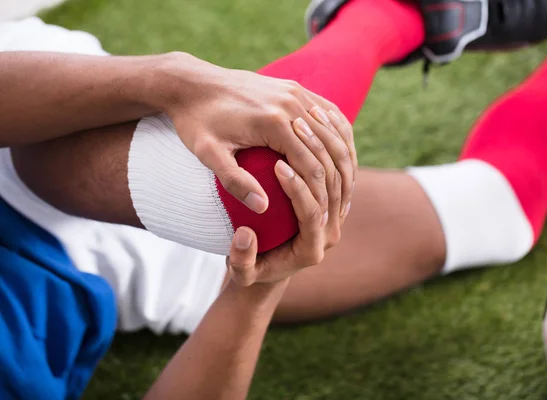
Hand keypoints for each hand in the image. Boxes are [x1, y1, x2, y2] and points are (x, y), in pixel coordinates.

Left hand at [154, 52, 356, 215]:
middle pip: (330, 147)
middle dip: (339, 179)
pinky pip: (329, 112)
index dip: (321, 194)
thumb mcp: (208, 154)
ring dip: (346, 158)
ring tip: (348, 186)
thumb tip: (263, 207)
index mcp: (273, 122)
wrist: (193, 83)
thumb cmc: (196, 122)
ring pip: (336, 129)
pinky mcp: (294, 88)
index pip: (311, 164)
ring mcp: (295, 92)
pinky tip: (342, 155)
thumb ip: (235, 182)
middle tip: (343, 207)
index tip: (325, 217)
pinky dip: (340, 135)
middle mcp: (291, 102)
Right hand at [226, 109, 350, 285]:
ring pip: (342, 178)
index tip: (278, 166)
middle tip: (293, 136)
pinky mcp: (335, 202)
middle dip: (314, 162)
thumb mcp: (241, 272)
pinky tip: (313, 121)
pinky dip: (330, 145)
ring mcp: (337, 217)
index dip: (297, 189)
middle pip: (333, 192)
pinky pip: (340, 169)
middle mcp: (330, 233)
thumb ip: (242, 259)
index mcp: (312, 250)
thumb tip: (245, 235)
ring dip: (325, 148)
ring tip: (302, 123)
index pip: (311, 213)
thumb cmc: (251, 268)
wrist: (269, 267)